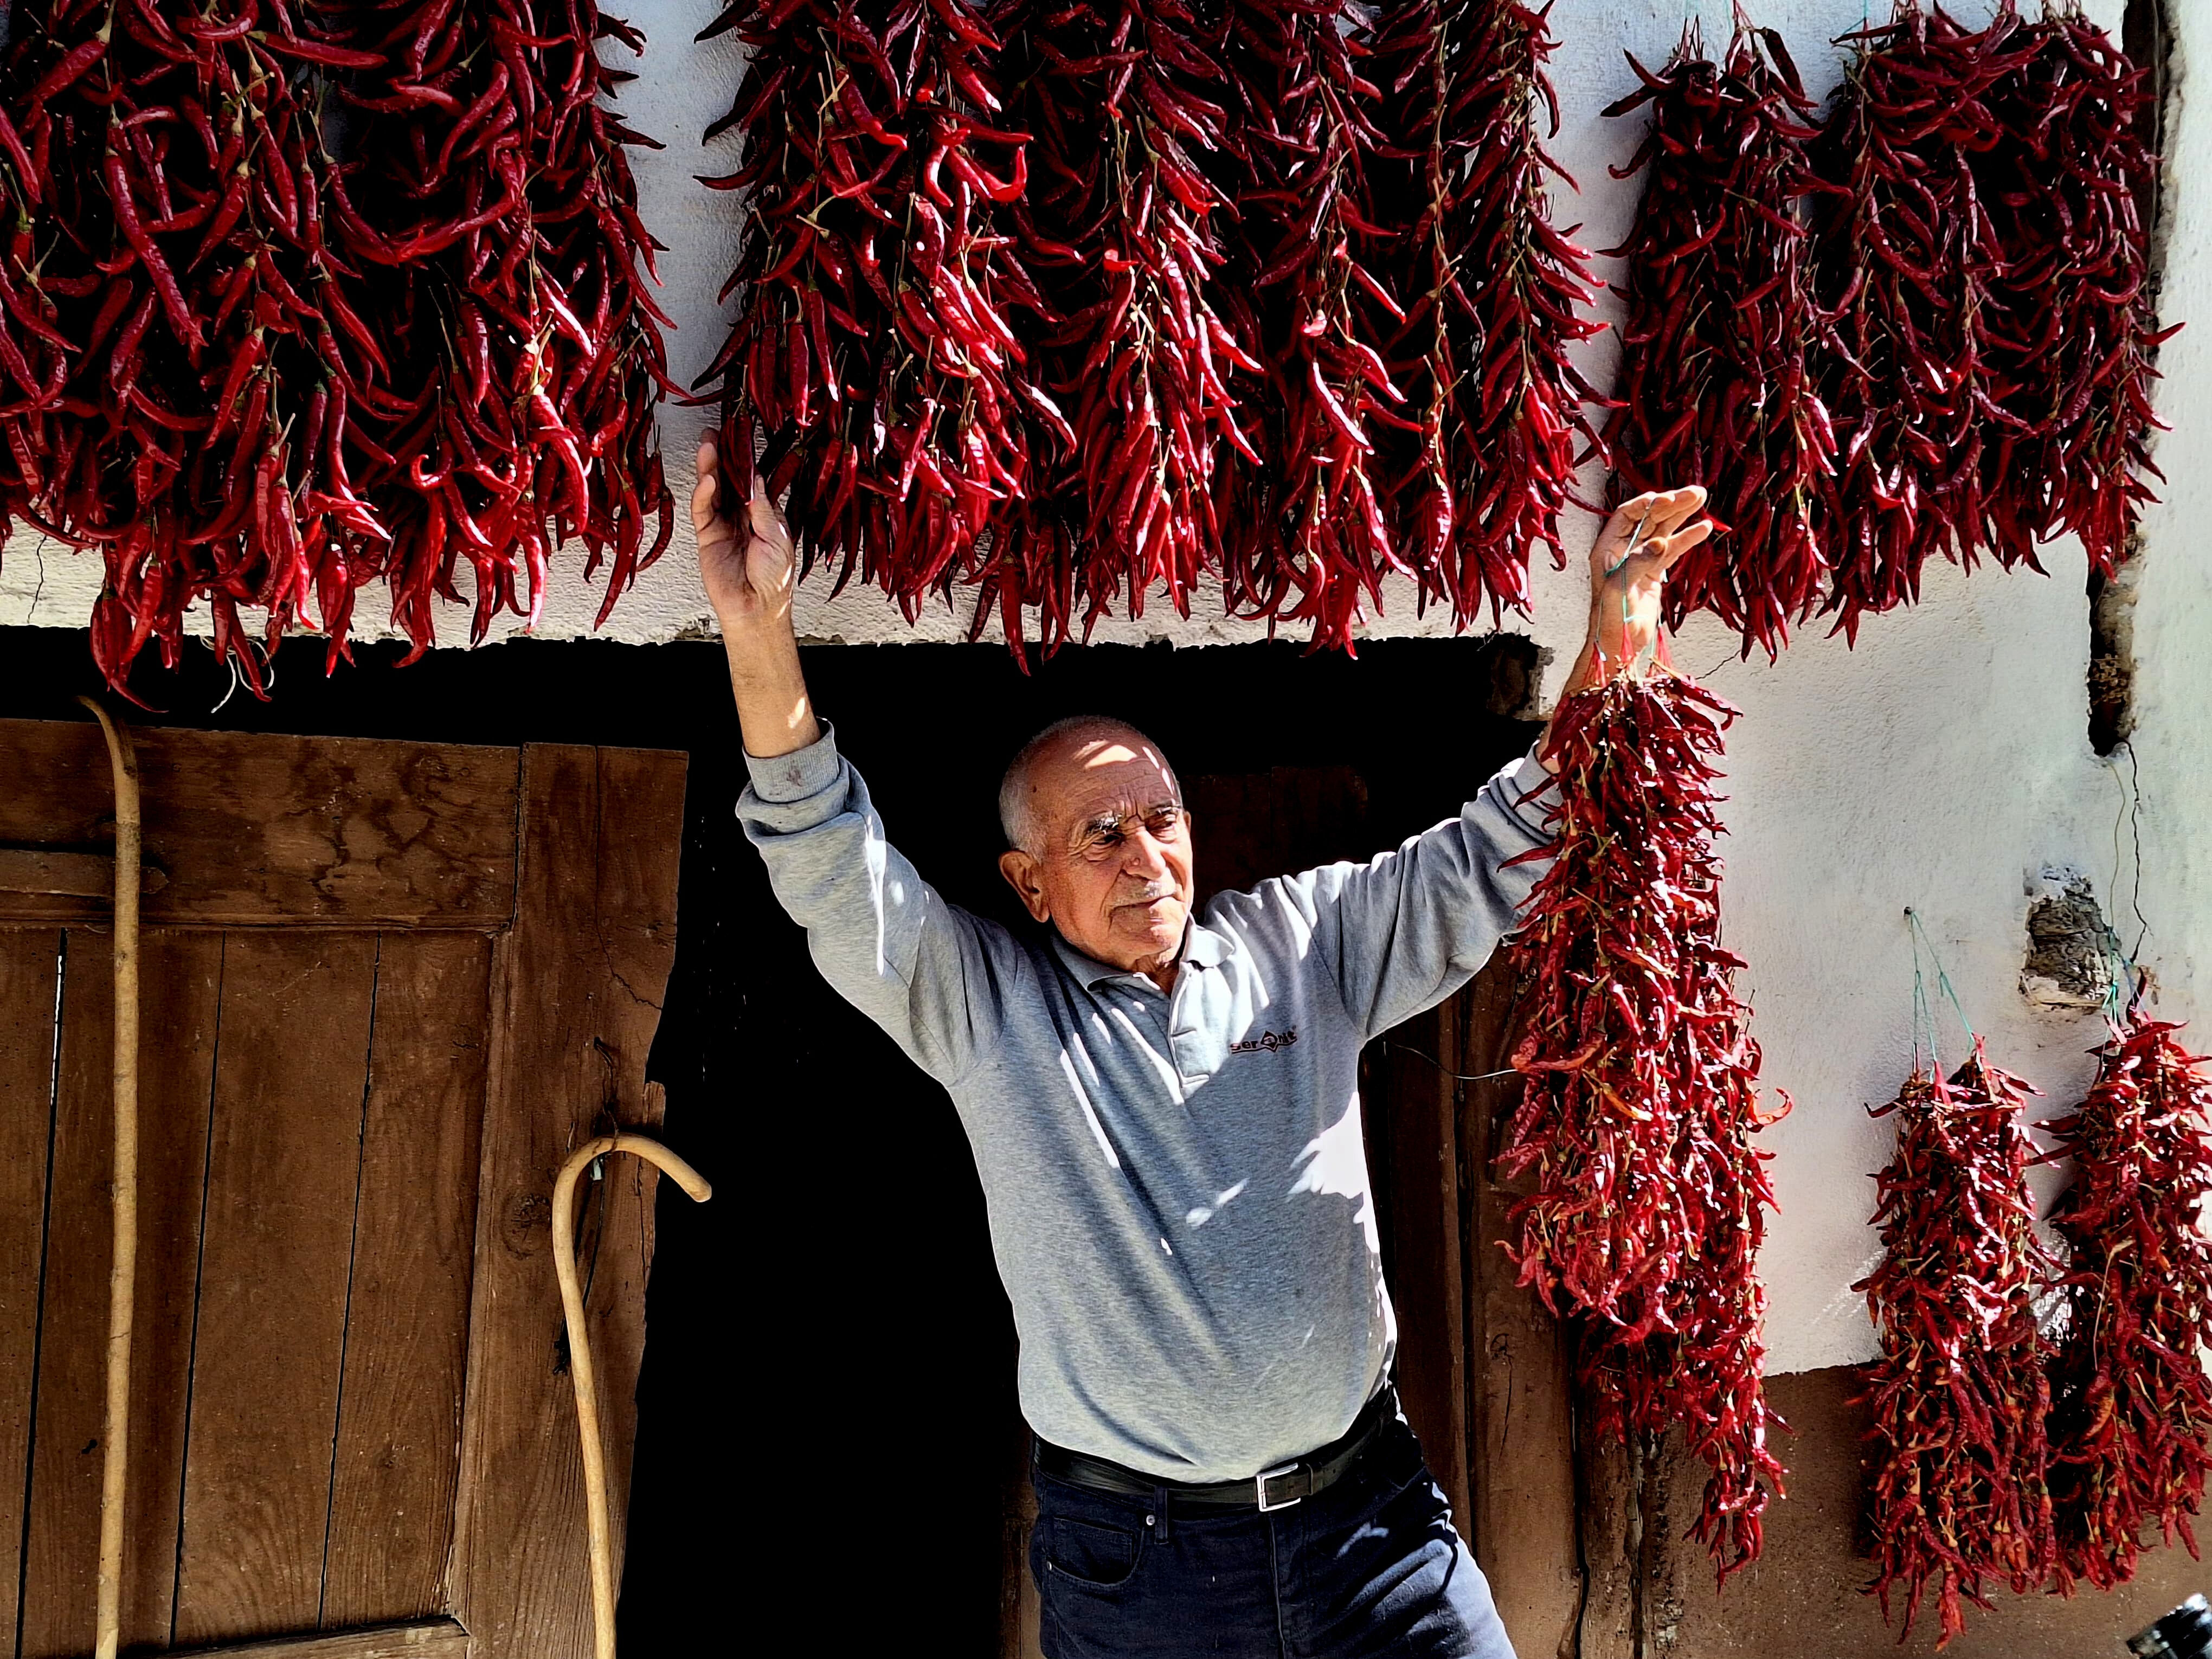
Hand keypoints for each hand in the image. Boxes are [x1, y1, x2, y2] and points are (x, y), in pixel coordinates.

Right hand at [694, 435, 797, 637]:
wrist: (757, 609)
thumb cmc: (774, 578)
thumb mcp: (777, 537)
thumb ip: (763, 508)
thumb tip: (755, 479)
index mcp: (765, 513)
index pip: (753, 480)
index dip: (747, 459)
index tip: (742, 435)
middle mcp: (743, 515)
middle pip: (730, 480)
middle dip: (723, 456)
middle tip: (716, 431)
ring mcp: (723, 525)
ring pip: (713, 490)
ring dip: (710, 467)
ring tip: (707, 444)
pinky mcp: (707, 536)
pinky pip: (703, 510)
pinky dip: (704, 494)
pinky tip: (707, 479)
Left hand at [1572, 486, 1710, 689]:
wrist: (1619, 645)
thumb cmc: (1610, 619)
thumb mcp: (1620, 588)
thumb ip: (1639, 562)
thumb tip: (1661, 542)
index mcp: (1606, 549)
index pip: (1627, 515)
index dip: (1647, 504)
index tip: (1668, 497)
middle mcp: (1622, 550)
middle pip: (1649, 518)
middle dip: (1672, 504)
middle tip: (1696, 492)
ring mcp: (1640, 561)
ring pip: (1663, 530)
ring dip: (1682, 515)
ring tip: (1702, 500)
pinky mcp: (1654, 574)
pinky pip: (1672, 550)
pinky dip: (1687, 538)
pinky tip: (1703, 528)